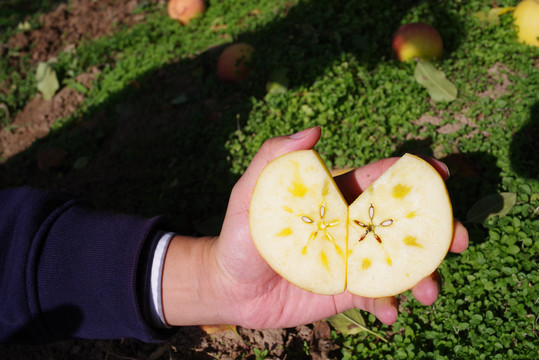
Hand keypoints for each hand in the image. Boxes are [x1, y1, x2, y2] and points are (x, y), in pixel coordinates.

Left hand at [161, 127, 468, 327]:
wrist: (230, 284)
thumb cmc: (240, 234)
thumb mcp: (251, 194)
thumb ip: (275, 159)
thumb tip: (313, 131)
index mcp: (338, 198)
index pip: (382, 180)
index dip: (413, 175)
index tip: (442, 174)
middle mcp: (352, 227)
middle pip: (403, 223)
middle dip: (438, 228)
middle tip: (461, 239)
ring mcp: (352, 261)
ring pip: (399, 263)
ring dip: (424, 275)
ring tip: (429, 292)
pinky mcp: (346, 292)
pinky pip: (377, 298)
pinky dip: (390, 305)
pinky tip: (390, 314)